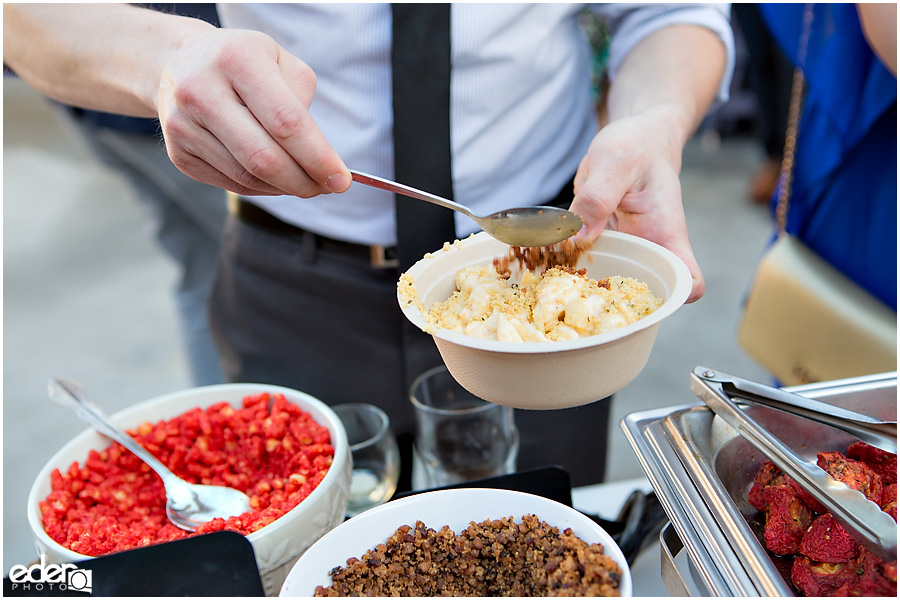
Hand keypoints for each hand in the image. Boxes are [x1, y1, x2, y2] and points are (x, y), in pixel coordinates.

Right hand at [157, 28, 349, 197]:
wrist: (179, 62)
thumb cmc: (243, 63)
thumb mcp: (279, 61)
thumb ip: (302, 104)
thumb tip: (320, 160)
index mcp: (236, 59)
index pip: (286, 122)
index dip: (318, 157)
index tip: (342, 179)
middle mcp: (201, 90)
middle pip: (264, 158)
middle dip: (304, 181)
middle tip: (327, 187)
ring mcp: (183, 124)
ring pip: (247, 177)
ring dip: (285, 188)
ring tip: (305, 181)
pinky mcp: (177, 152)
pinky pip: (231, 184)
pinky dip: (262, 188)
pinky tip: (275, 178)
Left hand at [569, 106, 704, 302]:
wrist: (632, 140)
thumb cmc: (637, 146)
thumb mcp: (616, 162)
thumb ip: (598, 198)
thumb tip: (578, 238)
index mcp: (665, 232)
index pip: (689, 280)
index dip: (676, 297)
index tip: (646, 300)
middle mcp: (648, 248)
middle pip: (644, 294)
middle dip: (615, 305)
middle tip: (577, 301)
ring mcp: (625, 249)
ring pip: (610, 283)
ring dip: (584, 287)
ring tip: (552, 284)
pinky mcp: (601, 243)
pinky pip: (585, 263)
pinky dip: (566, 264)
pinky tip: (545, 262)